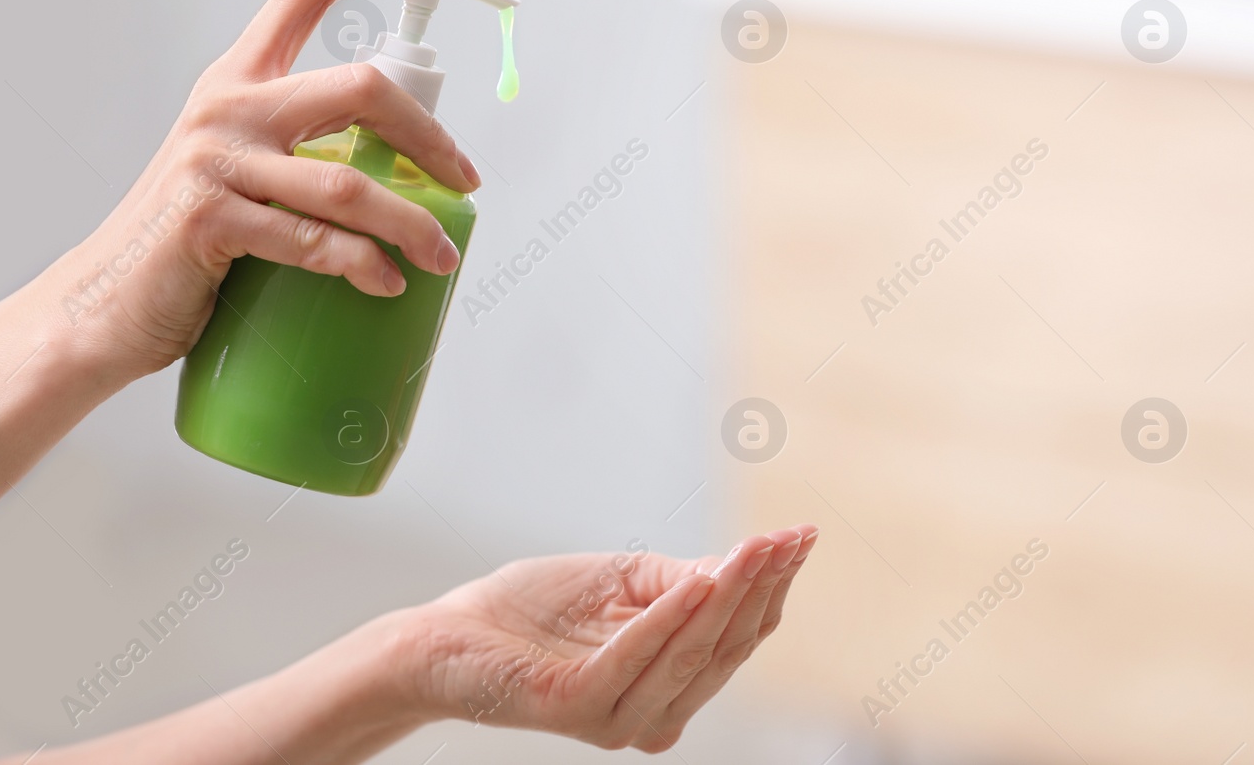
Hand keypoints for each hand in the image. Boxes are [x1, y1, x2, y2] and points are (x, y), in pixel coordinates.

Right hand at [44, 0, 480, 381]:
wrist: (103, 306)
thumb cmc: (184, 246)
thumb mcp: (238, 174)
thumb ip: (299, 155)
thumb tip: (397, 173)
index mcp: (236, 82)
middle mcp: (227, 106)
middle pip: (360, 86)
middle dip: (429, 134)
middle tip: (464, 179)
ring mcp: (216, 161)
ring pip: (348, 183)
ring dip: (411, 223)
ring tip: (441, 255)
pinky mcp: (209, 219)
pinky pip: (312, 241)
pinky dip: (362, 265)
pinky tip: (386, 283)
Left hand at [404, 526, 818, 752]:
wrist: (451, 634)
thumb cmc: (535, 608)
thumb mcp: (623, 582)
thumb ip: (682, 581)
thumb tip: (744, 566)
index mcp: (670, 689)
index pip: (737, 639)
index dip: (772, 588)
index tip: (802, 537)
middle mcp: (653, 716)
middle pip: (724, 647)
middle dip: (761, 588)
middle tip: (790, 537)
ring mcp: (617, 717)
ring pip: (691, 652)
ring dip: (729, 595)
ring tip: (756, 548)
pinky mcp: (579, 705)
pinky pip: (637, 656)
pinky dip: (672, 616)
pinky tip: (700, 581)